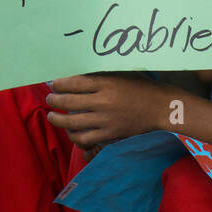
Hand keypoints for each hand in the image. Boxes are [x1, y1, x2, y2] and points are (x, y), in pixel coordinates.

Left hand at [45, 74, 161, 147]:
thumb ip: (101, 74)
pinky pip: (85, 138)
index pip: (73, 83)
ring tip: (52, 116)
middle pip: (68, 102)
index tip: (54, 84)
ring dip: (57, 119)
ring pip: (72, 122)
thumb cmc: (142, 87)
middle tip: (50, 98)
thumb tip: (77, 74)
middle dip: (54, 100)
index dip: (59, 84)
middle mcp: (103, 102)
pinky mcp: (109, 134)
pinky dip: (73, 136)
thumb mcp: (122, 73)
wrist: (161, 108)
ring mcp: (106, 120)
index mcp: (106, 83)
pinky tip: (70, 131)